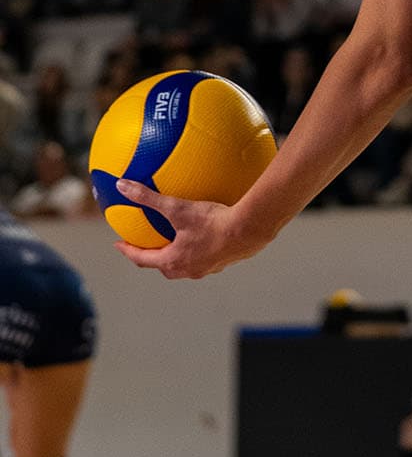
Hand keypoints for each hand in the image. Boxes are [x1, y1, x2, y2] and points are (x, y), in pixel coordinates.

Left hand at [113, 179, 259, 279]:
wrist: (247, 232)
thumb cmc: (211, 223)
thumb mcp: (176, 208)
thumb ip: (148, 197)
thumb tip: (123, 186)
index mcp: (172, 261)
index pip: (142, 259)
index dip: (129, 251)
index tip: (119, 244)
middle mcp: (187, 270)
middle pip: (162, 266)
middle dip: (151, 256)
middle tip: (145, 244)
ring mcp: (206, 268)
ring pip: (183, 265)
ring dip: (174, 254)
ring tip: (174, 239)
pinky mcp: (222, 262)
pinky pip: (203, 257)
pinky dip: (196, 248)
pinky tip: (204, 233)